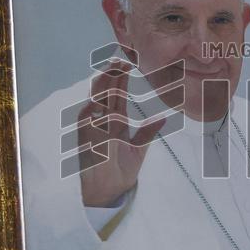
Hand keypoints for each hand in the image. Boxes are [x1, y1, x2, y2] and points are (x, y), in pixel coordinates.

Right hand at [78, 61, 165, 206]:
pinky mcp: (86, 135)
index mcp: (116, 123)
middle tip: (120, 59)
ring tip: (111, 67)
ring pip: (97, 99)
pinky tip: (100, 88)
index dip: (122, 80)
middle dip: (112, 75)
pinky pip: (88, 114)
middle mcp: (103, 121)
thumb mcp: (138, 150)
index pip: (118, 96)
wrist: (109, 191)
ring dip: (104, 83)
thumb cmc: (120, 172)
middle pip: (107, 92)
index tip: (128, 64)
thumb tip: (163, 117)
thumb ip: (147, 132)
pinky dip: (94, 100)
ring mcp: (94, 126)